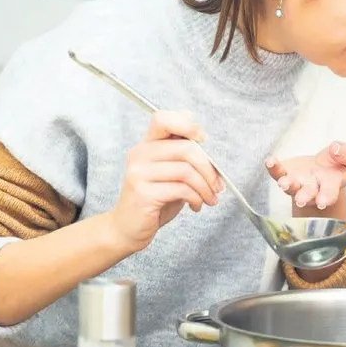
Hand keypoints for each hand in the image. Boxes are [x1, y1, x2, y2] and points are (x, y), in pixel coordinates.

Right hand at [109, 111, 223, 253]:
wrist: (127, 228)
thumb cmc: (155, 200)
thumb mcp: (171, 173)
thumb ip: (184, 157)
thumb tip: (214, 153)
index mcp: (147, 144)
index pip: (163, 118)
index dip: (188, 125)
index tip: (203, 140)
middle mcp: (139, 154)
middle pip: (186, 148)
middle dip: (210, 169)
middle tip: (217, 185)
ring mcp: (138, 173)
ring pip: (186, 170)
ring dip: (205, 187)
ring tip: (209, 198)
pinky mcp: (143, 193)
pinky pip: (181, 190)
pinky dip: (196, 198)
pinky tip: (196, 206)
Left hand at [264, 141, 345, 209]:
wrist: (321, 169)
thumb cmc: (338, 165)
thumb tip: (335, 148)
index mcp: (330, 186)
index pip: (329, 192)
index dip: (327, 197)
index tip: (323, 203)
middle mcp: (311, 188)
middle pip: (308, 194)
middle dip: (304, 197)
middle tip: (301, 201)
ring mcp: (296, 182)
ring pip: (290, 187)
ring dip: (287, 185)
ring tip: (283, 183)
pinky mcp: (285, 173)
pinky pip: (277, 172)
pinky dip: (273, 167)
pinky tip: (270, 161)